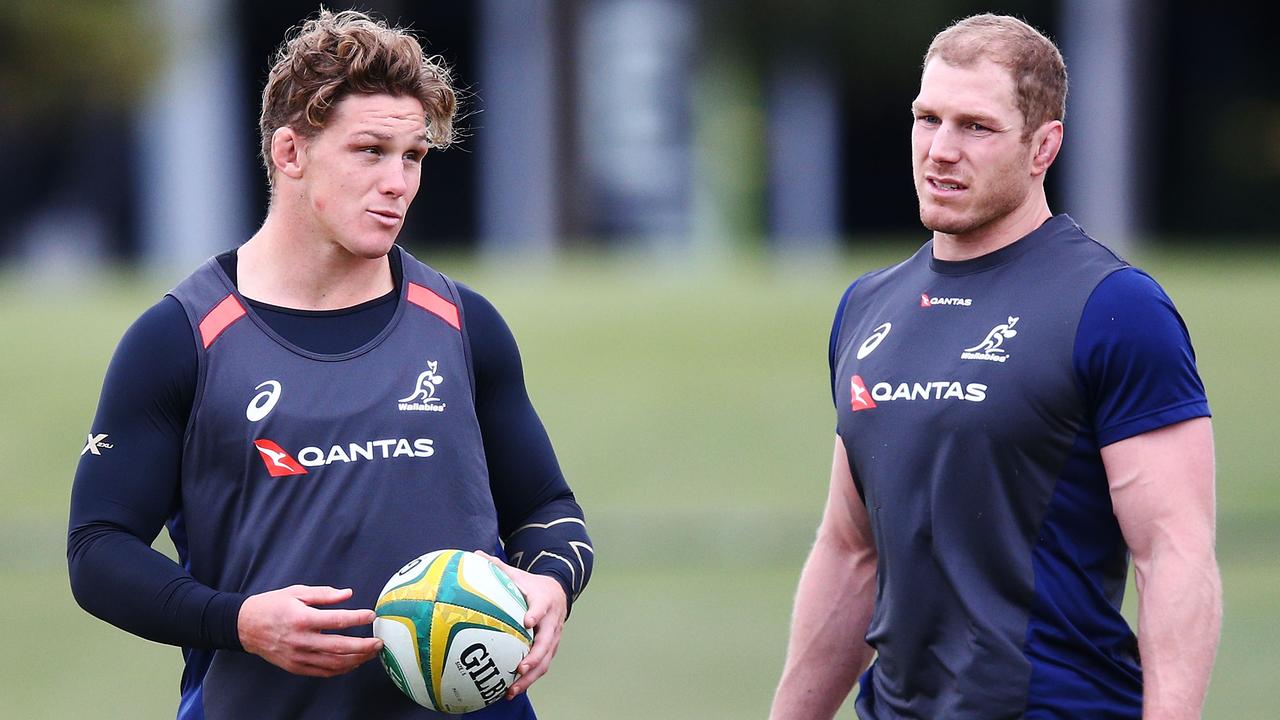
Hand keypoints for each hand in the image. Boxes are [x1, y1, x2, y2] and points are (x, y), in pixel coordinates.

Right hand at [238, 585, 382, 676]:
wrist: (245, 626)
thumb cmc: (272, 605)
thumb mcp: (297, 592)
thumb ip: (324, 594)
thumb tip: (348, 594)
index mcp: (302, 618)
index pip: (337, 620)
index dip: (357, 618)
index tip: (372, 615)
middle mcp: (301, 640)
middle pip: (339, 647)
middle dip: (363, 646)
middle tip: (379, 642)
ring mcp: (298, 656)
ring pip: (333, 663)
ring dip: (356, 660)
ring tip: (371, 653)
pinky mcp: (295, 667)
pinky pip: (322, 672)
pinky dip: (341, 669)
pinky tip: (353, 663)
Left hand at [475, 550, 567, 697]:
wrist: (558, 593)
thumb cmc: (532, 586)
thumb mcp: (518, 574)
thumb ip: (497, 567)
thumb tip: (474, 554)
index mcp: (543, 601)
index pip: (541, 607)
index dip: (536, 614)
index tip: (528, 621)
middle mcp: (551, 621)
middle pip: (546, 641)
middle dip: (535, 657)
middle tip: (520, 667)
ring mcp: (553, 637)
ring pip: (546, 659)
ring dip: (531, 676)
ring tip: (513, 689)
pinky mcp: (550, 649)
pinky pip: (542, 666)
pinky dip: (529, 679)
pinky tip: (512, 690)